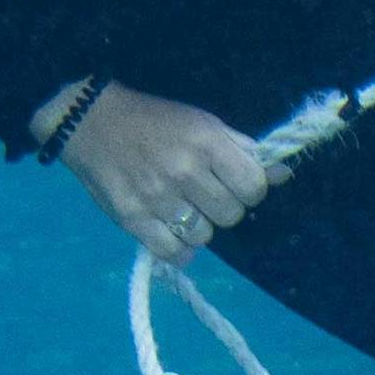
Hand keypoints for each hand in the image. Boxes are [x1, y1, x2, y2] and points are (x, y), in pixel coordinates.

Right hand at [64, 81, 277, 254]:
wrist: (90, 120)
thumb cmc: (155, 121)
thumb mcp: (203, 123)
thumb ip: (244, 150)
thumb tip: (284, 173)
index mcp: (206, 142)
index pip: (254, 188)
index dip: (249, 190)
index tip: (233, 183)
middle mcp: (183, 170)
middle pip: (231, 216)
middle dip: (222, 207)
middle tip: (202, 194)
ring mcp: (156, 197)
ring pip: (204, 237)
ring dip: (198, 227)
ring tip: (180, 207)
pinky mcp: (132, 218)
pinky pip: (173, 253)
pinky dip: (177, 248)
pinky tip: (171, 230)